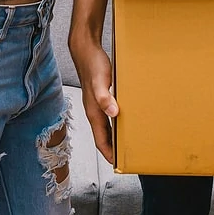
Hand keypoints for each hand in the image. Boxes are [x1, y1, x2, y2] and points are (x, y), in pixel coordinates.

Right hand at [72, 37, 118, 163]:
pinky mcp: (101, 96)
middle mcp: (94, 111)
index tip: (117, 164)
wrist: (86, 49)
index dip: (108, 153)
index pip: (101, 140)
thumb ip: (105, 97)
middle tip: (125, 158)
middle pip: (103, 136)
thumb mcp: (100, 81)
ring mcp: (97, 104)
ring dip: (115, 136)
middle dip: (113, 149)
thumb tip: (113, 113)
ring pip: (106, 126)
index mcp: (93, 112)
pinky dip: (117, 122)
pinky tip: (126, 118)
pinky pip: (109, 115)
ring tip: (127, 143)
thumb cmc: (93, 65)